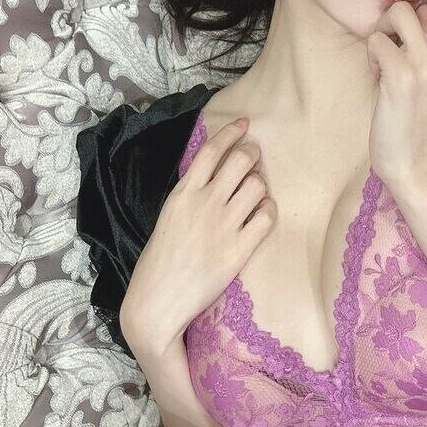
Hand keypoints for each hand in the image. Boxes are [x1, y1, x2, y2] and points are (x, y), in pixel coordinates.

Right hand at [119, 119, 275, 344]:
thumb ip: (190, 195)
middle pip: (240, 161)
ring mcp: (223, 226)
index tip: (243, 123)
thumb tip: (215, 176)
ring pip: (257, 185)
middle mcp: (204, 204)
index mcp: (182, 194)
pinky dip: (269, 209)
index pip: (210, 151)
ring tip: (255, 192)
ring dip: (260, 183)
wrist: (157, 303)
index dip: (230, 133)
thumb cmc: (159, 262)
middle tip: (254, 156)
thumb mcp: (168, 217)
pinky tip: (263, 213)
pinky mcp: (238, 250)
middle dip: (252, 153)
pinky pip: (267, 216)